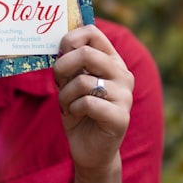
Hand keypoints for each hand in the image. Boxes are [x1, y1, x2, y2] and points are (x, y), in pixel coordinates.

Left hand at [54, 24, 133, 180]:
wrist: (89, 149)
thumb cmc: (78, 111)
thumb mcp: (70, 83)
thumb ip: (70, 64)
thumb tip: (58, 44)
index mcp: (111, 61)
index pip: (93, 33)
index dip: (70, 38)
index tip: (59, 52)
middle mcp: (122, 75)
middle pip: (86, 54)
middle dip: (62, 67)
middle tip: (57, 81)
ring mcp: (124, 96)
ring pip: (83, 81)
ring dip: (65, 94)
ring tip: (67, 103)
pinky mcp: (120, 117)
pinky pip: (87, 103)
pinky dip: (72, 109)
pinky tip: (75, 115)